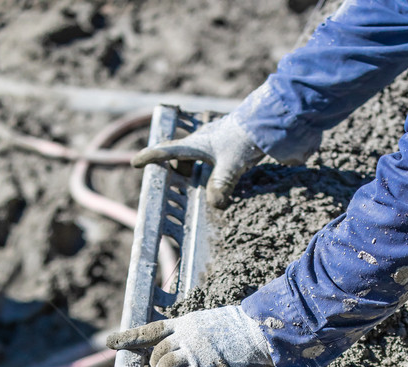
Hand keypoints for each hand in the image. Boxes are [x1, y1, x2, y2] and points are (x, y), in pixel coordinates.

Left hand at [107, 305, 273, 366]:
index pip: (152, 330)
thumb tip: (195, 338)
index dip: (130, 338)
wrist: (263, 332)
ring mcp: (193, 354)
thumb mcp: (217, 321)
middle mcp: (186, 337)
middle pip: (156, 355)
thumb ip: (201, 331)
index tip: (112, 343)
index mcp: (188, 323)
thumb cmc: (248, 328)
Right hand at [131, 116, 263, 208]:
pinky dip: (214, 171)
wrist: (271, 121)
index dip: (151, 157)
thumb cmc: (246, 139)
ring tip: (212, 186)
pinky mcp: (228, 145)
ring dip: (198, 172)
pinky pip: (213, 160)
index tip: (136, 162)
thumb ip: (221, 185)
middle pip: (181, 158)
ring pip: (197, 159)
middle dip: (179, 170)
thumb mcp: (232, 165)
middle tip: (187, 183)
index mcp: (197, 144)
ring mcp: (215, 143)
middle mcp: (202, 142)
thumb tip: (214, 204)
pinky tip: (227, 180)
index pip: (168, 151)